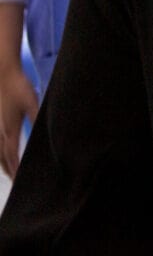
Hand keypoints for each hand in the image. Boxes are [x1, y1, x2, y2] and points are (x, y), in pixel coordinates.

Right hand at [0, 62, 37, 177]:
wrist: (3, 72)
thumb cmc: (18, 87)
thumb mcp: (32, 102)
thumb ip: (37, 118)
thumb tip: (45, 132)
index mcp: (10, 129)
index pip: (11, 155)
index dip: (16, 169)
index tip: (20, 181)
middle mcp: (0, 130)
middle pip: (2, 156)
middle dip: (9, 170)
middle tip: (16, 182)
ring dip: (2, 162)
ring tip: (8, 171)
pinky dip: (0, 150)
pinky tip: (3, 149)